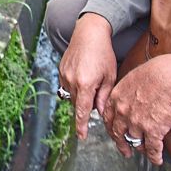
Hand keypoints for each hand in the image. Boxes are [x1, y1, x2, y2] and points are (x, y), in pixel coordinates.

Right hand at [58, 12, 116, 139]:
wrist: (88, 33)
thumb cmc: (103, 53)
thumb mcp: (109, 76)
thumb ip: (104, 97)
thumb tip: (100, 113)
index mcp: (86, 84)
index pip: (82, 111)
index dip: (81, 126)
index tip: (81, 136)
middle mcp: (72, 81)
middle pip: (77, 104)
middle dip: (87, 105)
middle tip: (98, 93)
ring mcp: (64, 75)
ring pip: (72, 96)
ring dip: (81, 95)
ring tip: (92, 80)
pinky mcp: (60, 70)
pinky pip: (67, 86)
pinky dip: (76, 86)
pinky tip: (84, 74)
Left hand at [102, 53, 170, 162]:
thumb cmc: (157, 72)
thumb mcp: (133, 77)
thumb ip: (128, 91)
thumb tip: (130, 95)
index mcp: (117, 98)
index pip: (108, 118)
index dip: (111, 128)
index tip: (114, 133)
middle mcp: (123, 112)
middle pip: (118, 133)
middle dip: (121, 144)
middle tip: (125, 150)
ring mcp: (137, 123)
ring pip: (135, 142)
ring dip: (141, 148)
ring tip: (144, 151)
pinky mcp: (153, 131)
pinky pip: (152, 149)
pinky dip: (155, 157)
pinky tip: (157, 160)